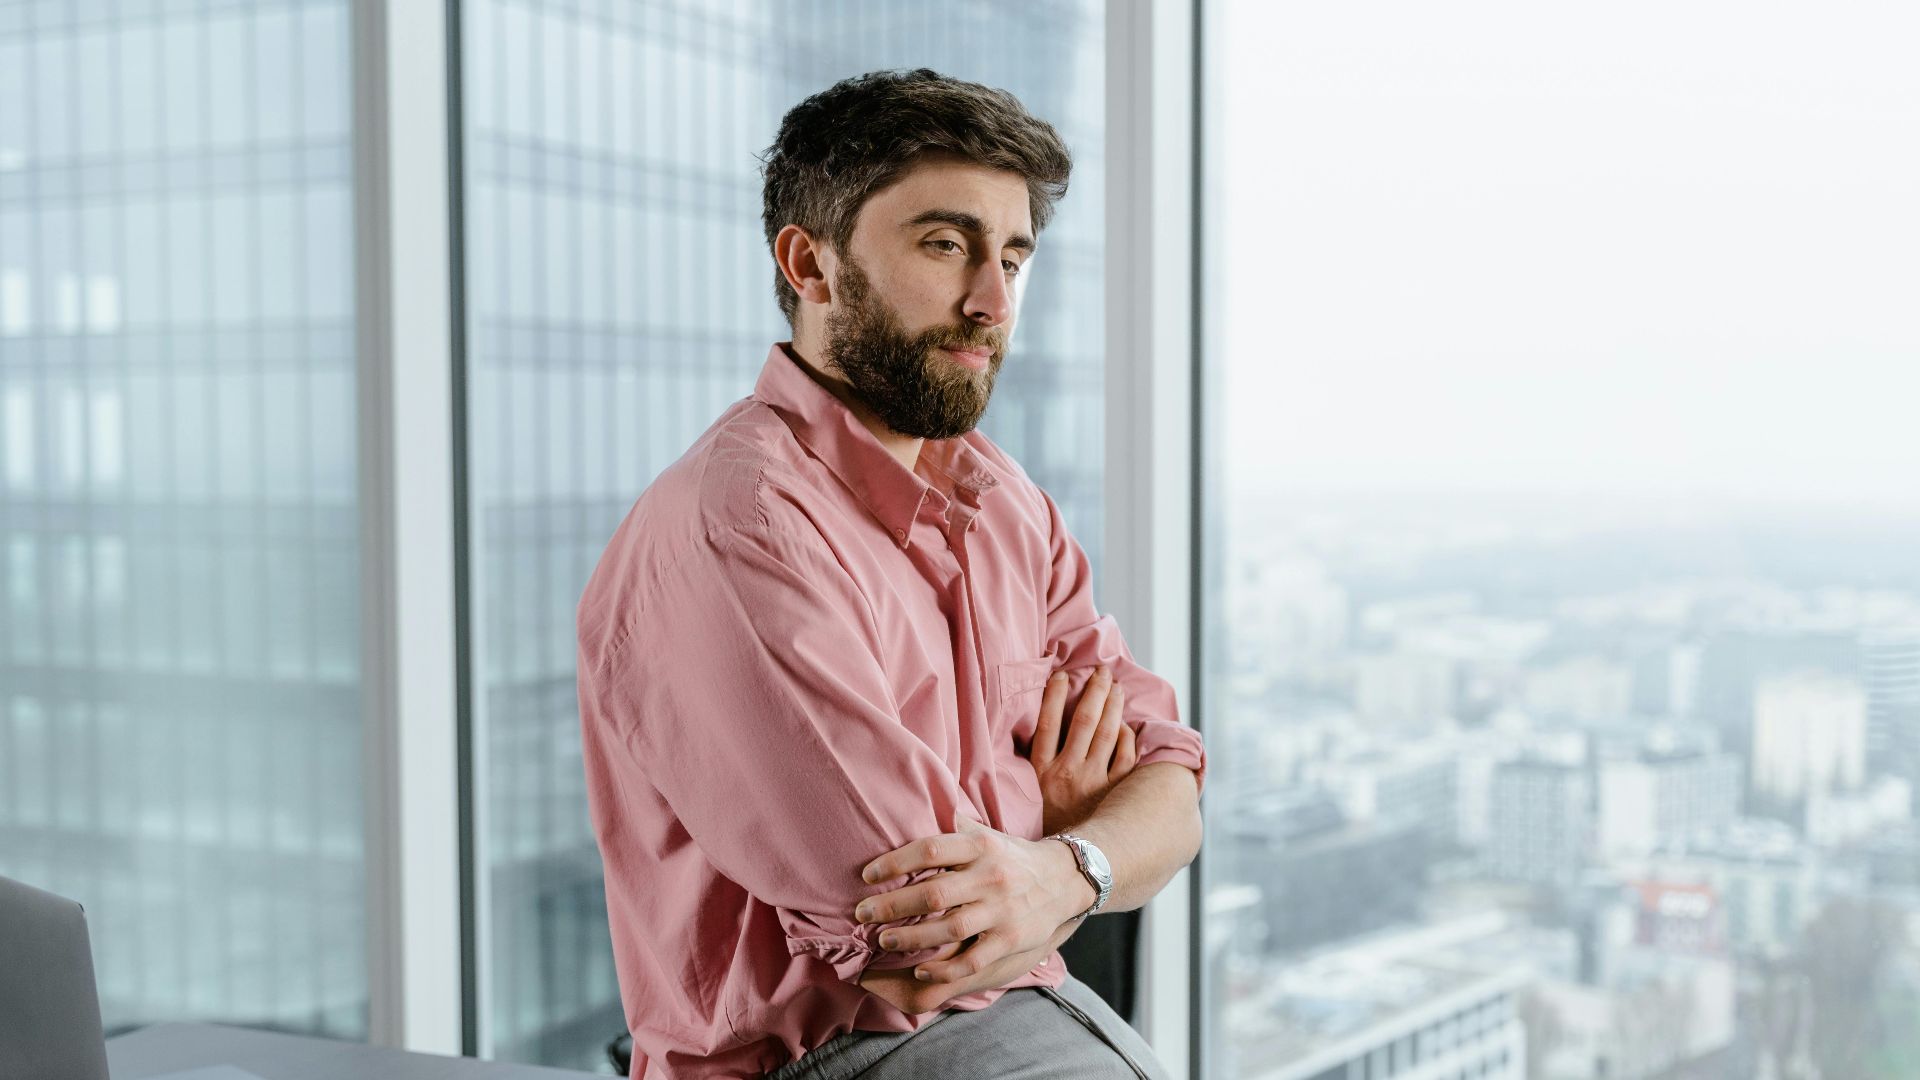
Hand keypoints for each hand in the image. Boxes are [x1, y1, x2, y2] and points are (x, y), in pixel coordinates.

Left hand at [853, 817, 1087, 991]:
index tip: (867, 875)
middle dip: (892, 905)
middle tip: (862, 913)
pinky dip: (944, 967)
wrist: (1065, 879)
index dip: (895, 862)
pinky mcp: (1011, 940)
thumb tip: (912, 805)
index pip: (931, 850)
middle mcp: (991, 876)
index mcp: (981, 846)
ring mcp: (1003, 911)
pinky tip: (920, 968)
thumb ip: (952, 825)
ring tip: (884, 939)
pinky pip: (973, 959)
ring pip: (949, 929)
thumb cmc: (1011, 856)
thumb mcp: (986, 834)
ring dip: (911, 937)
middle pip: (934, 893)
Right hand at [1025, 665, 1137, 835]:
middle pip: (1084, 721)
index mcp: (1042, 772)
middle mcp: (1067, 773)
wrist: (1066, 863)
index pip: (1048, 722)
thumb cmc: (1045, 825)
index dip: (1055, 695)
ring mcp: (1093, 782)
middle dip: (1095, 691)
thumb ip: (1032, 765)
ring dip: (1113, 706)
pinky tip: (1125, 725)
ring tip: (1116, 687)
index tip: (1062, 675)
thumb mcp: (1028, 795)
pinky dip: (1127, 738)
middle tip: (1102, 672)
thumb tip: (1032, 732)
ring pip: (1107, 733)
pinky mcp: (1113, 794)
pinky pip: (1125, 758)